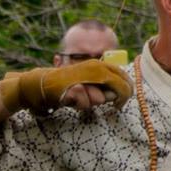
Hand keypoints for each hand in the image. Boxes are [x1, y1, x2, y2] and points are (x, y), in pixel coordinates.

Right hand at [0, 60, 131, 114]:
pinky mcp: (73, 87)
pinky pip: (85, 103)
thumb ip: (105, 87)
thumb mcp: (91, 84)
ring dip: (92, 102)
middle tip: (116, 106)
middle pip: (119, 87)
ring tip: (79, 97)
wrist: (42, 82)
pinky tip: (71, 100)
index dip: (128, 89)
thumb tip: (119, 96)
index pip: (124, 76)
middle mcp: (95, 67)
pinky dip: (80, 104)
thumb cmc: (69, 84)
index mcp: (101, 65)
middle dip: (117, 98)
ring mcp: (84, 76)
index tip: (124, 100)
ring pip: (100, 99)